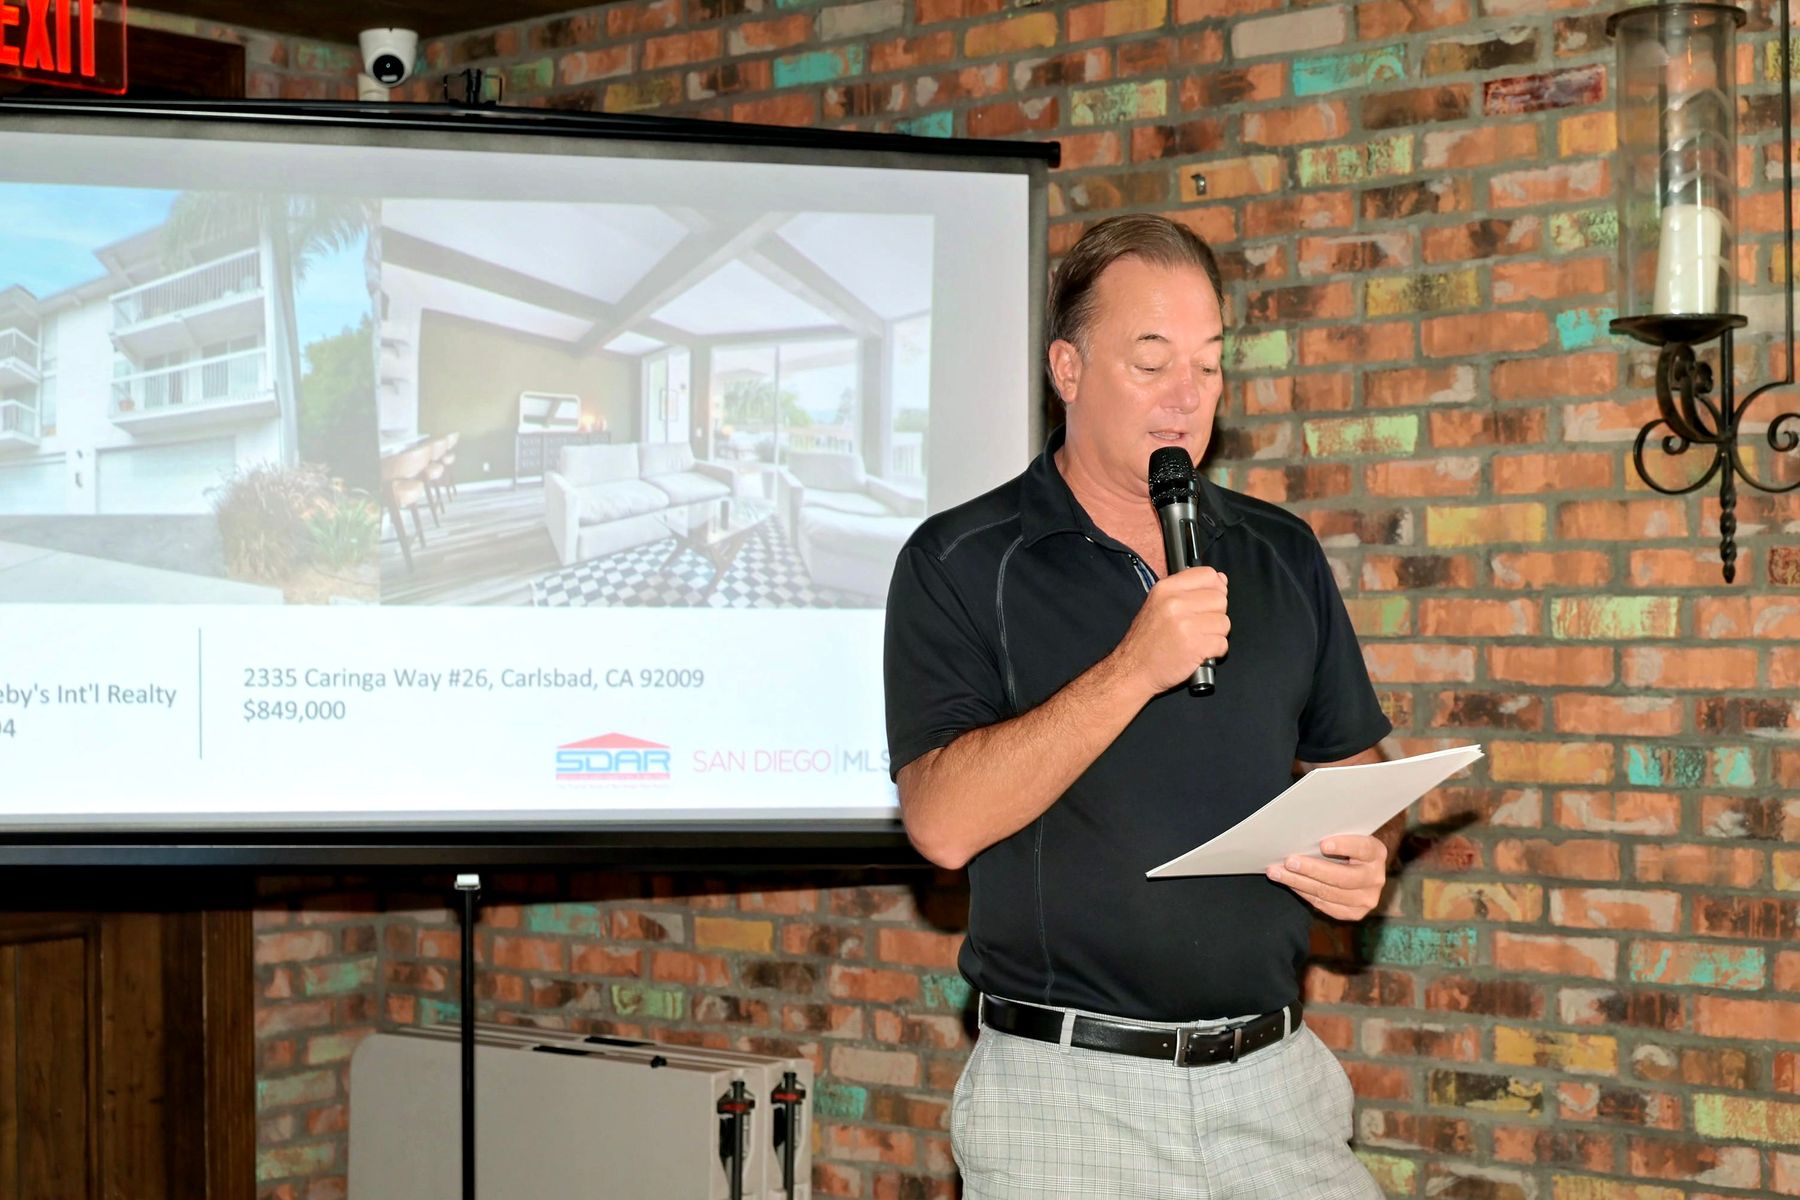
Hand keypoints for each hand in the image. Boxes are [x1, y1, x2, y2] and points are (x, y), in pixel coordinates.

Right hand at [1113, 567, 1228, 694]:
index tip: (1209, 601)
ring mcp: (1185, 625)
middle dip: (1216, 615)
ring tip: (1198, 640)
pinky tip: (1200, 652)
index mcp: (1166, 588)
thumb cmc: (1147, 639)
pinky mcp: (1194, 646)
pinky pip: (1222, 643)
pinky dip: (1215, 651)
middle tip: (1200, 626)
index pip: (1208, 575)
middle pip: (1220, 599)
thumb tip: (1221, 579)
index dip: (1215, 588)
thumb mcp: (1159, 604)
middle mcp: (1175, 603)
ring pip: (1224, 622)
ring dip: (1216, 634)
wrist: (1133, 669)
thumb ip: (1188, 590)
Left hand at [1267, 834, 1386, 919]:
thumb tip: (1302, 831)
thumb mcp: (1346, 834)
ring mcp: (1366, 899)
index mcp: (1377, 853)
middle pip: (1342, 877)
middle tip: (1288, 861)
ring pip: (1328, 893)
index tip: (1322, 844)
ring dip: (1298, 883)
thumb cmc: (1346, 844)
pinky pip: (1324, 905)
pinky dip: (1304, 893)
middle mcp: (1376, 878)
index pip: (1362, 848)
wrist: (1360, 866)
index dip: (1344, 846)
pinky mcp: (1354, 912)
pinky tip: (1290, 884)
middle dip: (1311, 869)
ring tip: (1277, 873)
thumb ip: (1333, 833)